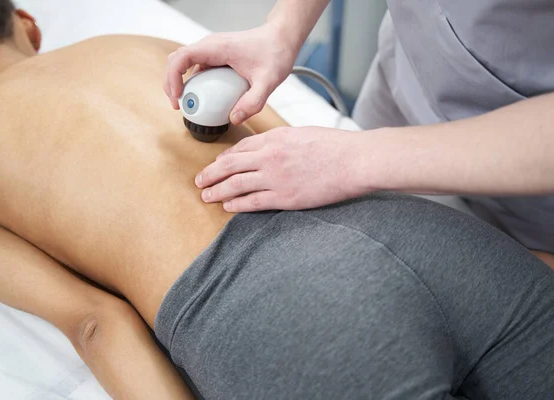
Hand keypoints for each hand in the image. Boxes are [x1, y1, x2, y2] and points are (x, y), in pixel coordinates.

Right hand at [164, 23, 296, 124]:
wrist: (282, 38)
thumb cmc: (275, 52)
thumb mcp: (268, 81)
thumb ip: (253, 102)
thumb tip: (235, 118)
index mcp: (217, 48)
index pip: (182, 57)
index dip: (173, 78)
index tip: (178, 97)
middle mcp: (210, 45)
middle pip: (176, 59)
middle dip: (171, 82)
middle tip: (177, 105)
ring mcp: (212, 49)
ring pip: (184, 62)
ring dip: (178, 81)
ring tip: (184, 102)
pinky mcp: (217, 55)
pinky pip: (196, 66)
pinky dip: (192, 81)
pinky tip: (200, 97)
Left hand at [195, 127, 367, 211]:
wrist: (354, 161)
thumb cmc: (335, 146)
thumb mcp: (303, 134)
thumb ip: (283, 141)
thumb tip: (271, 147)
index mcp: (275, 137)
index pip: (241, 147)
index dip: (224, 158)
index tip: (216, 164)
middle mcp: (270, 156)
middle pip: (230, 165)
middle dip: (211, 173)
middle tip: (199, 180)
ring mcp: (276, 178)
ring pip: (236, 184)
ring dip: (217, 190)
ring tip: (206, 195)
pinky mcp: (285, 197)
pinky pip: (253, 202)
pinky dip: (237, 205)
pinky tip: (227, 207)